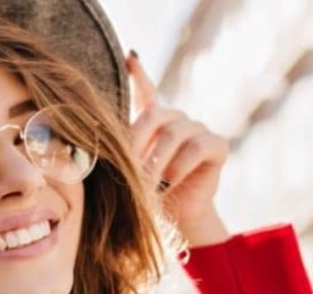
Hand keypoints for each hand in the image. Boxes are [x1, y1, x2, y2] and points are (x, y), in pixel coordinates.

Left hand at [127, 51, 229, 246]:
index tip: (128, 58)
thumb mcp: (128, 172)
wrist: (177, 217)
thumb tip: (94, 135)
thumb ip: (118, 151)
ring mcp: (198, 129)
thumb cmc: (148, 194)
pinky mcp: (217, 145)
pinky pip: (196, 148)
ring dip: (156, 162)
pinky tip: (171, 181)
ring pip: (173, 134)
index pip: (146, 92)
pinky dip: (179, 167)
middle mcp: (176, 119)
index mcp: (154, 122)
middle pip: (153, 115)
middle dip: (136, 144)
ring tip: (148, 183)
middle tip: (128, 170)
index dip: (139, 74)